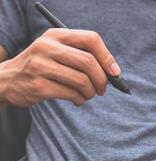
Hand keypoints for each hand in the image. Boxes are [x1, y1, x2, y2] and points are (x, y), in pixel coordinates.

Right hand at [0, 28, 120, 106]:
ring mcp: (41, 66)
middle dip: (102, 80)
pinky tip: (78, 100)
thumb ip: (81, 56)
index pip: (91, 39)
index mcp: (56, 35)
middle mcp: (47, 47)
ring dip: (91, 92)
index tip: (115, 72)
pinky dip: (80, 99)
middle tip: (103, 89)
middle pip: (88, 62)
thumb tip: (113, 72)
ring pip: (81, 80)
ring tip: (88, 95)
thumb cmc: (42, 66)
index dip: (107, 57)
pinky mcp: (38, 86)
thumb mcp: (57, 52)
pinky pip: (71, 94)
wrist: (7, 80)